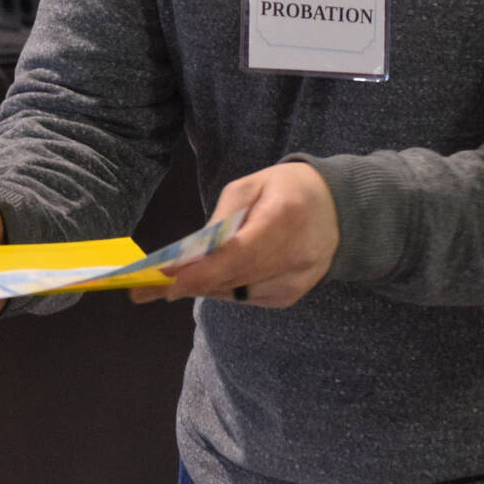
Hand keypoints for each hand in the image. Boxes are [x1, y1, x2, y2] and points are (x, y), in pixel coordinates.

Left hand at [132, 162, 337, 308]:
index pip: (238, 254)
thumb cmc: (286, 189)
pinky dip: (225, 289)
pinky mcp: (293, 295)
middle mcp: (295, 256)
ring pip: (238, 293)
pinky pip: (248, 298)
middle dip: (189, 284)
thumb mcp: (251, 185)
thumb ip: (222, 217)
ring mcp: (297, 281)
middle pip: (233, 279)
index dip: (200, 271)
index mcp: (284, 218)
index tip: (166, 278)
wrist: (338, 209)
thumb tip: (193, 252)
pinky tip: (208, 280)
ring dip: (203, 288)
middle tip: (145, 290)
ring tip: (167, 284)